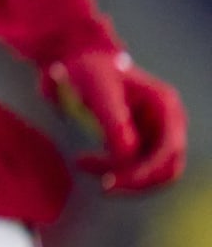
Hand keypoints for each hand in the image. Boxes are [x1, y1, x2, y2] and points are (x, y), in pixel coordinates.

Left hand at [41, 49, 186, 191]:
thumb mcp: (98, 90)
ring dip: (120, 175)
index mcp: (165, 105)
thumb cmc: (89, 70)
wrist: (78, 60)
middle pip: (166, 167)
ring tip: (83, 163)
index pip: (169, 150)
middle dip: (135, 180)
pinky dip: (111, 168)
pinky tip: (84, 161)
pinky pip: (133, 165)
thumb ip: (114, 120)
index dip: (147, 172)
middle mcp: (168, 122)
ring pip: (149, 171)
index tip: (115, 182)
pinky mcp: (142, 140)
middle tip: (104, 186)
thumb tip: (129, 155)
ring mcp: (157, 132)